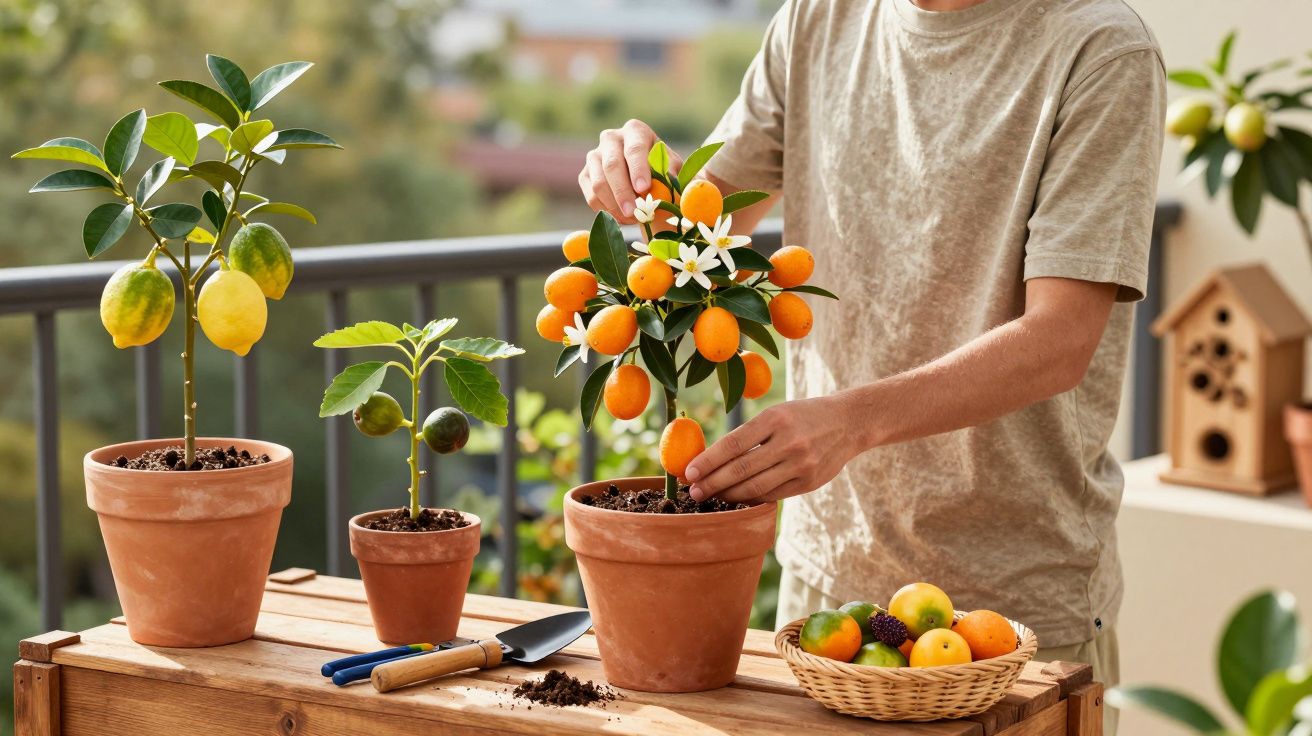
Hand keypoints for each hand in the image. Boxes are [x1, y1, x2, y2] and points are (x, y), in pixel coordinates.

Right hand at [578, 119, 681, 224]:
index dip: (638, 169)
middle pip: (612, 165)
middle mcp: (611, 138)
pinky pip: (591, 197)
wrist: (642, 175)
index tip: (643, 188)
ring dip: (615, 206)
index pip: (634, 149)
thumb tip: (668, 183)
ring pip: (598, 183)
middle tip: (634, 212)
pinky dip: (607, 211)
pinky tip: (622, 217)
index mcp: (635, 131)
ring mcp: (594, 156)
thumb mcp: (671, 167)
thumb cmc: (661, 168)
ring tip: (633, 218)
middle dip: (623, 192)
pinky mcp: (585, 175)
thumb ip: (671, 173)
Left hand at [684, 395, 867, 504]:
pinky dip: (751, 498)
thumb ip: (749, 435)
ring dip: (728, 495)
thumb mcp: (777, 413)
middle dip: (712, 483)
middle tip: (693, 492)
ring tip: (711, 497)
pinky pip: (772, 495)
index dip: (708, 460)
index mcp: (775, 419)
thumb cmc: (802, 416)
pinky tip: (736, 499)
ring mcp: (801, 465)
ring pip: (755, 487)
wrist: (849, 423)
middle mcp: (789, 442)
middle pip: (741, 469)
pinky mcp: (809, 483)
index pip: (733, 443)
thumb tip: (710, 459)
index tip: (689, 472)